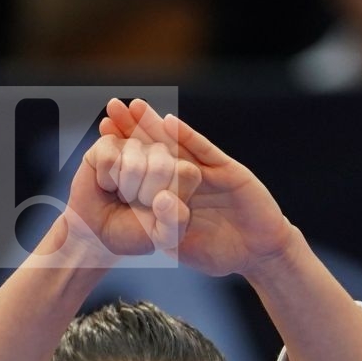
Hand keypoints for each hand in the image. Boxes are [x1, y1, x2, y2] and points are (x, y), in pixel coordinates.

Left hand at [67, 98, 294, 276]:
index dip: (124, 150)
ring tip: (135, 106)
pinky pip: (205, 151)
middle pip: (156, 147)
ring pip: (177, 144)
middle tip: (111, 108)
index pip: (143, 167)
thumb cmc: (222, 254)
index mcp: (172, 194)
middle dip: (134, 127)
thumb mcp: (184, 247)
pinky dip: (188, 137)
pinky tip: (170, 122)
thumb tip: (143, 214)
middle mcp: (187, 178)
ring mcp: (207, 172)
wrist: (259, 254)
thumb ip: (165, 230)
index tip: (102, 133)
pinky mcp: (227, 171)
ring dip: (157, 124)